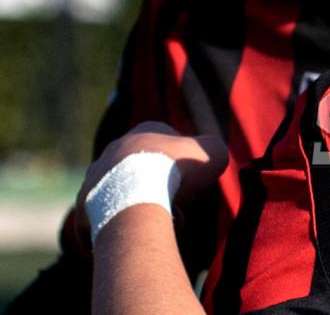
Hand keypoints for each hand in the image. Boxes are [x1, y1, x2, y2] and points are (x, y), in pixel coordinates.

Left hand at [75, 122, 227, 243]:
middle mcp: (115, 148)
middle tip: (178, 204)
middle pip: (146, 169)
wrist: (136, 198)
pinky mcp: (84, 204)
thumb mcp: (212, 153)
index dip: (186, 164)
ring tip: (161, 222)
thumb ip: (212, 150)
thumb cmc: (177, 172)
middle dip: (163, 187)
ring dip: (144, 206)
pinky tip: (140, 233)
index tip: (194, 182)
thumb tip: (210, 157)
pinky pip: (109, 217)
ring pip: (127, 194)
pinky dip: (125, 225)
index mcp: (145, 131)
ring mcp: (95, 176)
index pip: (170, 144)